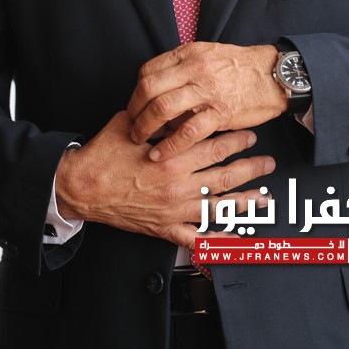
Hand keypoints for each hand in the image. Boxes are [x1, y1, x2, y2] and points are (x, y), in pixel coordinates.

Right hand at [55, 111, 274, 248]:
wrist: (81, 187)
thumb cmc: (104, 154)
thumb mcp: (131, 126)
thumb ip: (158, 119)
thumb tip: (179, 109)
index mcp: (171, 157)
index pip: (214, 146)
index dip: (236, 140)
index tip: (249, 135)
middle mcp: (177, 185)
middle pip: (225, 176)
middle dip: (250, 168)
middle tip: (266, 161)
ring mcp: (173, 210)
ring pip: (218, 208)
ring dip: (245, 203)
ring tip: (265, 199)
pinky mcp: (164, 229)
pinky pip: (196, 238)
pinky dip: (216, 239)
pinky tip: (234, 237)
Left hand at [127, 42, 287, 160]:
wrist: (272, 75)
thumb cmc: (239, 67)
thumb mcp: (207, 54)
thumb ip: (182, 67)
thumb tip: (157, 88)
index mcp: (189, 54)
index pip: (148, 70)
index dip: (136, 91)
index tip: (135, 105)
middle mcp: (194, 69)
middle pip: (149, 88)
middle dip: (134, 110)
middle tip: (131, 124)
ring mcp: (207, 90)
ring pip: (163, 107)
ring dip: (145, 127)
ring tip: (140, 138)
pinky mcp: (220, 112)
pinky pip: (187, 131)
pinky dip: (170, 145)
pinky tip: (160, 153)